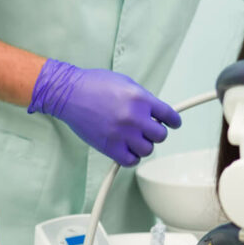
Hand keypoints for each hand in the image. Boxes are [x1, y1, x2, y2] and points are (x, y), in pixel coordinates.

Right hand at [28, 59, 181, 166]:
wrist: (69, 93)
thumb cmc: (96, 85)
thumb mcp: (128, 83)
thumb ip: (144, 99)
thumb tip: (155, 112)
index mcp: (141, 99)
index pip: (169, 115)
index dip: (174, 121)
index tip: (174, 124)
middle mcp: (134, 117)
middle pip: (160, 135)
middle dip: (156, 132)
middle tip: (148, 129)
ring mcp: (122, 133)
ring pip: (147, 149)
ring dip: (144, 145)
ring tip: (135, 138)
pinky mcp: (109, 146)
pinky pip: (130, 160)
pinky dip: (132, 157)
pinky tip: (128, 149)